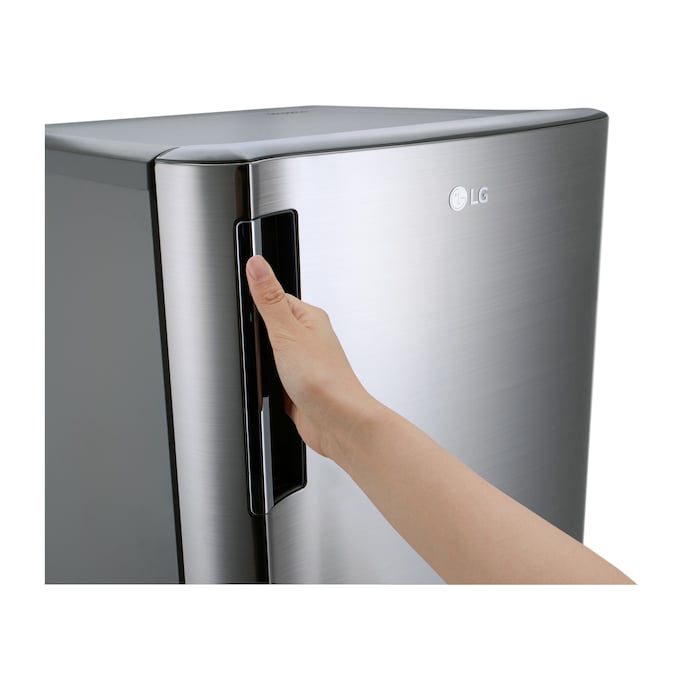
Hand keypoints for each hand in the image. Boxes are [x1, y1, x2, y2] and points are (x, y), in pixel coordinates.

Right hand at [245, 255, 378, 461]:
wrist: (339, 423)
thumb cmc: (325, 379)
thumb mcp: (287, 332)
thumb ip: (269, 299)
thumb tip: (257, 264)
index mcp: (308, 318)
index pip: (273, 297)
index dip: (254, 301)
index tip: (242, 307)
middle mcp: (306, 339)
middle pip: (268, 326)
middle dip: (255, 336)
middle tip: (252, 343)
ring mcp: (301, 363)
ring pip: (268, 354)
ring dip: (260, 362)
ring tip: (261, 367)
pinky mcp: (294, 386)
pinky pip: (271, 378)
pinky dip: (264, 382)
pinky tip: (264, 385)